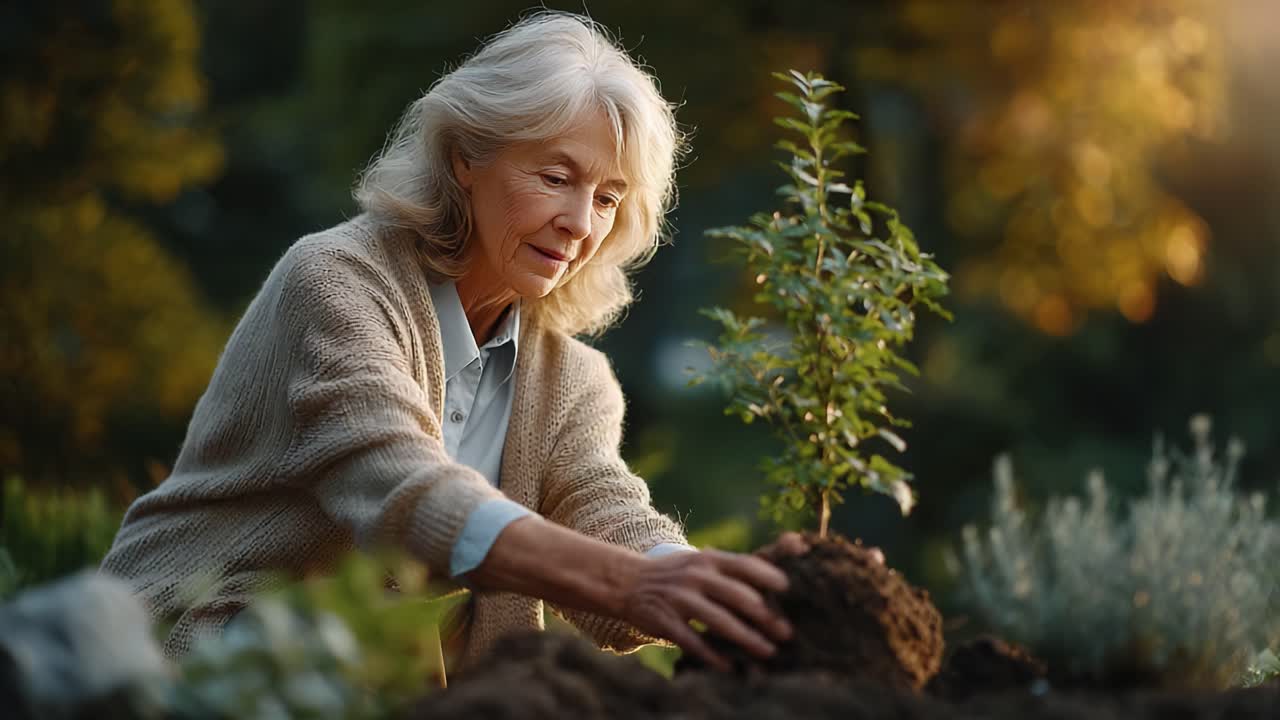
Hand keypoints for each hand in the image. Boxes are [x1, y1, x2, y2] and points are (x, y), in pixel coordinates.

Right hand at [612, 548, 794, 670]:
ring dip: (746, 638)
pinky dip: (712, 655)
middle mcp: (695, 576)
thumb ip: (735, 567)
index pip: (744, 564)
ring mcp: (679, 599)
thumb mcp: (702, 561)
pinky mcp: (665, 621)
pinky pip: (693, 641)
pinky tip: (729, 666)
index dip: (767, 576)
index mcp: (708, 560)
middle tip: (787, 633)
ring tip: (767, 652)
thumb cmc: (678, 574)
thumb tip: (782, 568)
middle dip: (765, 616)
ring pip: (719, 621)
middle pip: (737, 596)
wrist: (628, 582)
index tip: (789, 590)